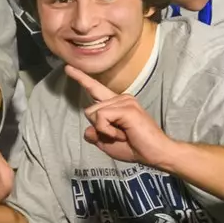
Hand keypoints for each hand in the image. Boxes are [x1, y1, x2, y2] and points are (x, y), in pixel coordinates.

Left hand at [63, 65, 180, 167]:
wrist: (156, 154)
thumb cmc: (134, 148)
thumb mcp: (107, 143)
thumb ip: (95, 134)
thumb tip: (88, 130)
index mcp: (116, 104)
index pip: (95, 89)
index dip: (81, 79)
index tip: (67, 68)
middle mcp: (121, 98)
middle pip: (89, 110)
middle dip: (99, 128)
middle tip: (120, 136)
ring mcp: (125, 101)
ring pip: (93, 113)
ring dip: (104, 130)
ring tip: (123, 135)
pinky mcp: (126, 108)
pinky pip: (101, 117)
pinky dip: (107, 130)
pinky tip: (123, 135)